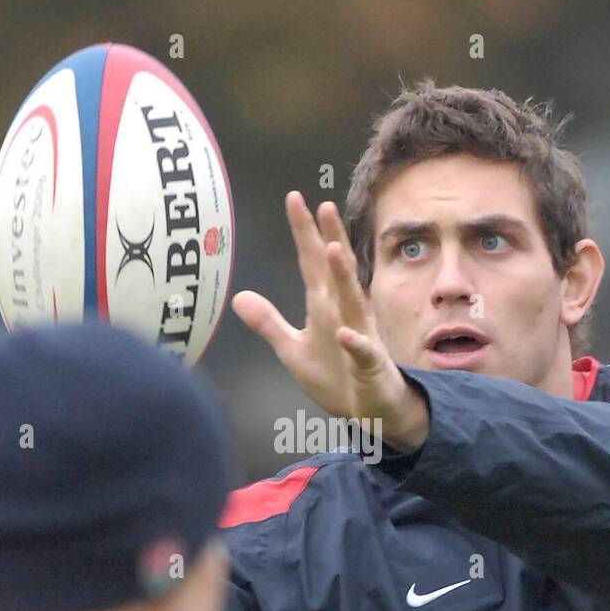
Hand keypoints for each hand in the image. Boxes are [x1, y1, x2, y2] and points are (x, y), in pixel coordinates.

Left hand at [231, 192, 428, 450]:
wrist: (371, 411)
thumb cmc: (337, 376)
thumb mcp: (293, 349)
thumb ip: (268, 322)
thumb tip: (238, 298)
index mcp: (326, 306)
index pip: (312, 263)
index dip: (303, 232)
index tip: (294, 198)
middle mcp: (344, 313)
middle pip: (334, 271)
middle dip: (329, 238)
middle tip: (323, 205)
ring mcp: (359, 336)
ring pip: (352, 302)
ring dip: (344, 277)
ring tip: (334, 249)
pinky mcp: (369, 365)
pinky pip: (362, 352)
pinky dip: (354, 343)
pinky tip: (345, 333)